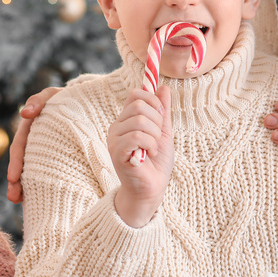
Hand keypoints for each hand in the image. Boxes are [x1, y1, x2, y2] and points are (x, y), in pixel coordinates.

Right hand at [6, 87, 61, 202]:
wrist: (88, 105)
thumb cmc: (68, 98)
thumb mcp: (53, 96)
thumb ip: (39, 101)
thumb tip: (25, 113)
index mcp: (31, 129)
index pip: (20, 146)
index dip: (15, 162)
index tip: (13, 177)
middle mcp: (34, 142)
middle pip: (22, 163)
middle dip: (16, 181)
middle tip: (14, 196)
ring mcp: (44, 151)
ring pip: (31, 170)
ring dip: (22, 186)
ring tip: (18, 201)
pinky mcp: (55, 159)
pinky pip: (45, 173)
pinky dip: (37, 186)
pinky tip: (32, 199)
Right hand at [109, 87, 172, 227]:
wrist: (152, 188)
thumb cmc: (156, 163)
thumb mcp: (163, 132)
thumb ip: (162, 111)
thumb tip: (163, 87)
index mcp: (126, 120)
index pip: (135, 95)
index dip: (152, 101)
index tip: (161, 117)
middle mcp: (116, 127)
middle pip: (138, 105)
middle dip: (157, 120)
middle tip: (157, 138)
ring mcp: (114, 139)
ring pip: (140, 121)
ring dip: (155, 136)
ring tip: (153, 149)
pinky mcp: (116, 152)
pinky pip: (136, 136)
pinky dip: (149, 145)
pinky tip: (149, 154)